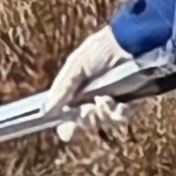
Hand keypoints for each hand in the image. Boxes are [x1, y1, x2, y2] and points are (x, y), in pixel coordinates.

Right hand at [47, 24, 137, 143]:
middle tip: (87, 109)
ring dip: (101, 114)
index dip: (67, 125)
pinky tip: (115, 103)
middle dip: (84, 119)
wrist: (130, 44)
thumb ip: (62, 89)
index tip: (66, 131)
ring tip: (104, 100)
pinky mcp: (130, 103)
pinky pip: (120, 117)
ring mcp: (113, 102)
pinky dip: (117, 113)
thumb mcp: (76, 66)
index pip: (69, 115)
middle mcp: (94, 98)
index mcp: (78, 90)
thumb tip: (45, 111)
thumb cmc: (101, 50)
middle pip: (85, 122)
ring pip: (102, 122)